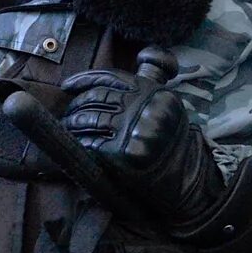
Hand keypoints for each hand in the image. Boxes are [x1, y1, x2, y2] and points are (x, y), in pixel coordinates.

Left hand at [60, 57, 227, 236]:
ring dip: (73, 123)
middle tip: (68, 112)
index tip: (67, 86)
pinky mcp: (122, 152)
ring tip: (68, 126)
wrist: (183, 175)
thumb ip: (138, 91)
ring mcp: (132, 129)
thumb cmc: (169, 141)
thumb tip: (96, 85)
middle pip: (96, 97)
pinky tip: (78, 143)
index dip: (84, 79)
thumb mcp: (163, 106)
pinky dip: (80, 142)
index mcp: (151, 90)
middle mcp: (143, 106)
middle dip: (76, 104)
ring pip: (89, 118)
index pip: (110, 76)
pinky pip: (91, 143)